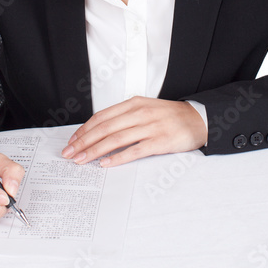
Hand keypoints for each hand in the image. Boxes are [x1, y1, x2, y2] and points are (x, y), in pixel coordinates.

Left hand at [60, 97, 206, 166]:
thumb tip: (99, 132)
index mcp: (134, 103)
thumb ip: (125, 117)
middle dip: (83, 142)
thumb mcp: (145, 108)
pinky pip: (134, 151)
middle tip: (69, 153)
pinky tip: (105, 164)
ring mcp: (150, 127)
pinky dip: (117, 158)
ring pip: (115, 139)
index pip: (102, 117)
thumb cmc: (169, 116)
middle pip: (104, 128)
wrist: (198, 119)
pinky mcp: (160, 141)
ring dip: (95, 151)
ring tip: (81, 160)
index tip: (72, 141)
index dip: (84, 130)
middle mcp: (140, 113)